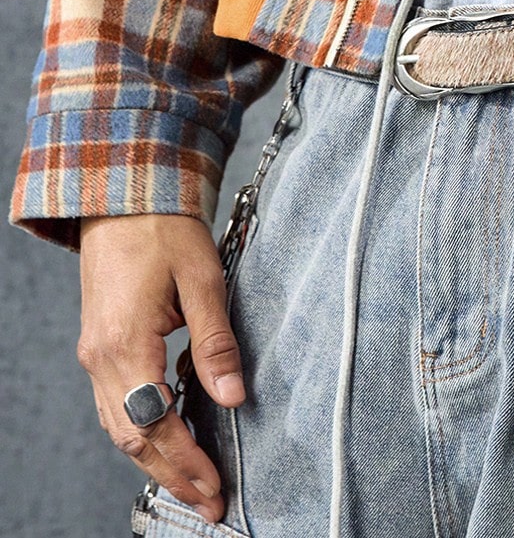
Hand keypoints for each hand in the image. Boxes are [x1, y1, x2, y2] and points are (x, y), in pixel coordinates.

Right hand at [77, 212, 244, 524]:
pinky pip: (116, 405)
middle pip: (133, 438)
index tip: (214, 488)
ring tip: (194, 482)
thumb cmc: (164, 229)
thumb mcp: (204, 279)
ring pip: (120, 426)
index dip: (186, 461)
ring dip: (156, 458)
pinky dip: (142, 429)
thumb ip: (216, 343)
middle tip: (208, 503)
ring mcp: (95, 354)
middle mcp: (101, 358)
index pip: (155, 424)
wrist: (125, 194)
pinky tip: (169, 436)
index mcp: (125, 344)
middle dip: (172, 474)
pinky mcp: (100, 345)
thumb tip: (234, 398)